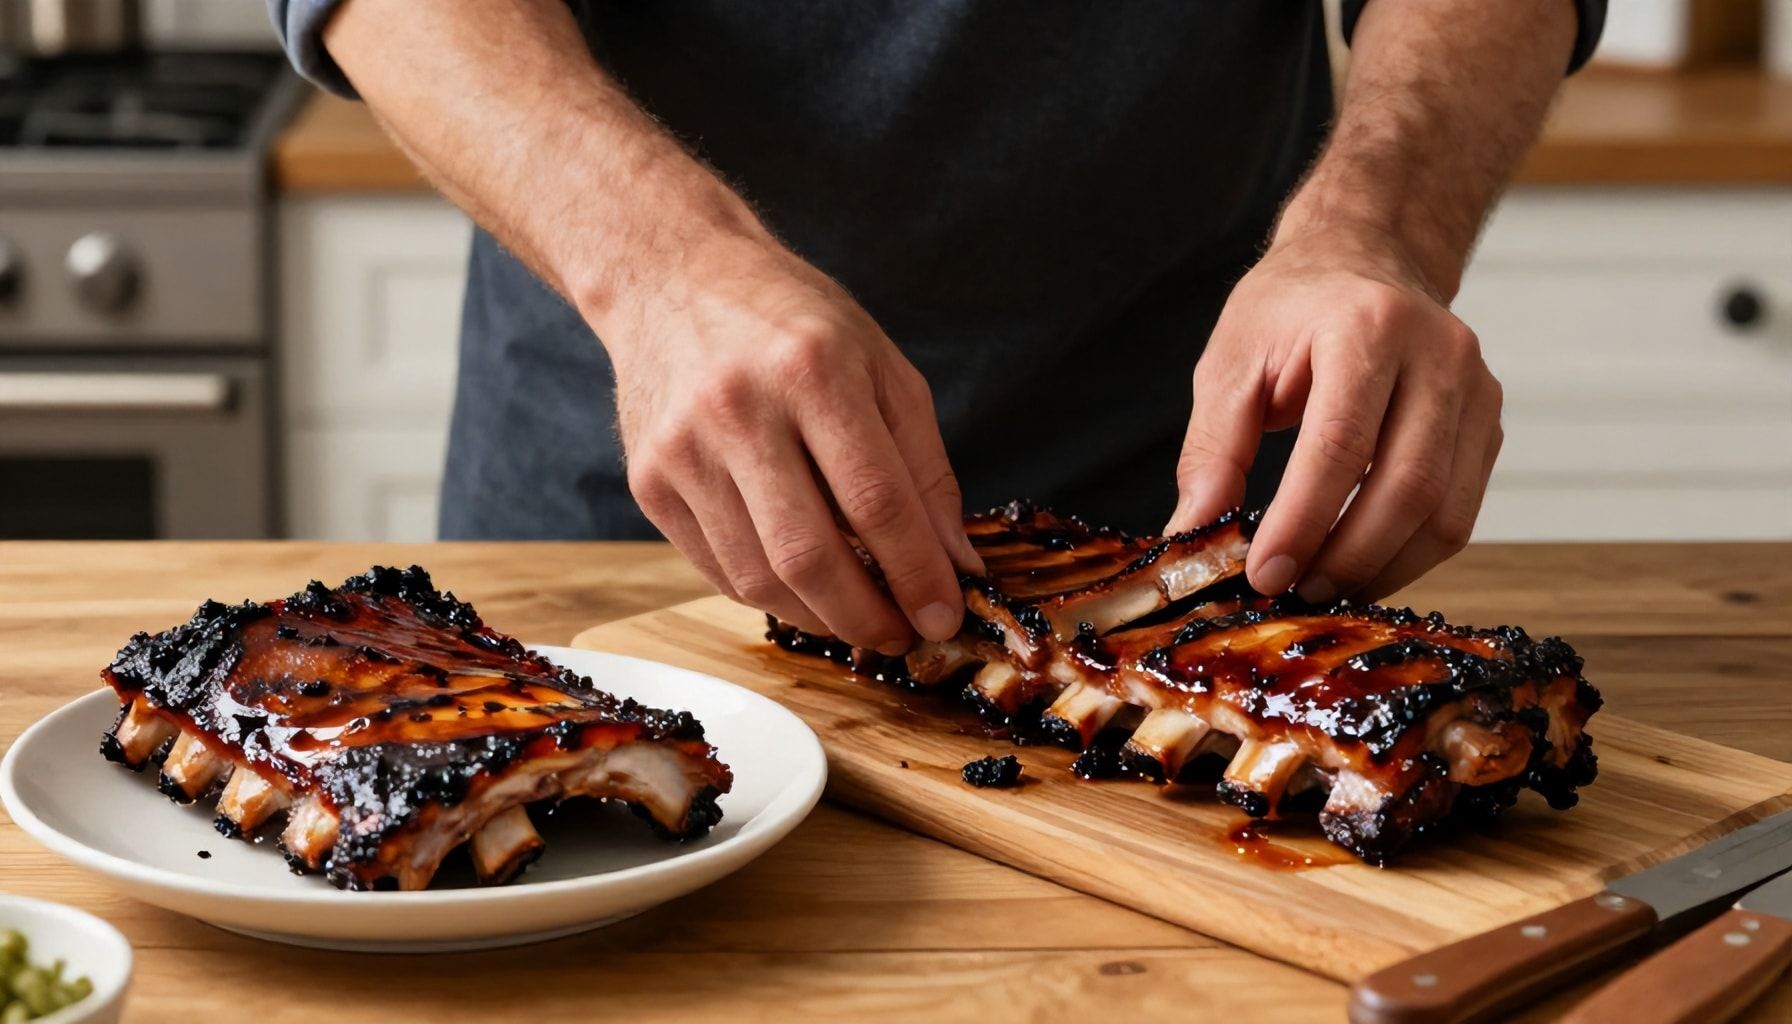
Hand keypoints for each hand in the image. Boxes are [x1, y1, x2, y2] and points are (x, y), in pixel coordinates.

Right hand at [604, 232, 981, 653]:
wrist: (671, 276)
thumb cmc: (792, 322)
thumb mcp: (882, 368)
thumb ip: (925, 469)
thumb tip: (956, 566)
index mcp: (812, 369)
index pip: (876, 502)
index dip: (918, 573)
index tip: (945, 615)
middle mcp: (739, 409)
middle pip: (810, 555)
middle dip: (868, 615)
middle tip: (902, 634)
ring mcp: (683, 450)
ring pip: (759, 578)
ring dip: (821, 617)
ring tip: (860, 617)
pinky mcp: (648, 482)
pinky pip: (719, 569)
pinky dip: (771, 596)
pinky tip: (805, 590)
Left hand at [1167, 227, 1502, 601]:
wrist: (1361, 257)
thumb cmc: (1290, 309)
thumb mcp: (1229, 363)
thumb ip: (1212, 450)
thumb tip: (1194, 534)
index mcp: (1367, 326)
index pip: (1341, 445)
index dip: (1303, 521)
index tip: (1263, 574)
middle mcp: (1439, 353)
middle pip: (1408, 487)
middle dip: (1347, 557)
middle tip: (1292, 593)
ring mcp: (1476, 389)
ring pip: (1445, 513)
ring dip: (1382, 568)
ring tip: (1321, 588)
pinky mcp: (1488, 423)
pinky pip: (1459, 512)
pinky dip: (1409, 554)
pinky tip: (1359, 566)